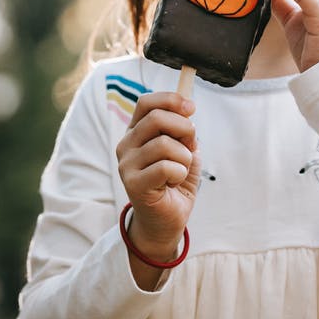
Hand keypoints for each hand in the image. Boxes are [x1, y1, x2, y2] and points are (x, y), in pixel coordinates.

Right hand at [115, 92, 198, 260]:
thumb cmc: (175, 181)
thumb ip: (184, 130)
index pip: (146, 102)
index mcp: (136, 132)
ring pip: (165, 144)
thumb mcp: (184, 149)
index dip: (171, 100)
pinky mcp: (133, 184)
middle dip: (185, 129)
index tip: (191, 108)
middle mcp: (127, 144)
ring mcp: (127, 164)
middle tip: (190, 146)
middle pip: (157, 118)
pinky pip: (166, 167)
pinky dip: (180, 173)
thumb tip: (187, 110)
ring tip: (181, 170)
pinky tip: (174, 182)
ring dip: (185, 157)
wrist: (167, 218)